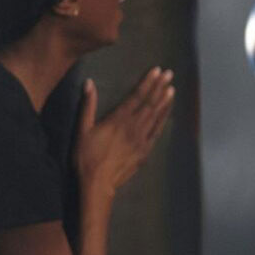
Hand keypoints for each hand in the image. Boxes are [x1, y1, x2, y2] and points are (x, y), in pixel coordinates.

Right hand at [74, 67, 174, 198]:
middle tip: (170, 73)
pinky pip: (158, 131)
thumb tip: (89, 83)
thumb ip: (88, 106)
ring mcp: (142, 139)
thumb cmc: (87, 157)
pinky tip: (168, 111)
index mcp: (118, 119)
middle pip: (150, 103)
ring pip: (156, 116)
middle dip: (160, 87)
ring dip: (165, 100)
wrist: (98, 183)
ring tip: (172, 88)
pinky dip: (164, 119)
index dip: (147, 82)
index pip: (137, 96)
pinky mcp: (146, 150)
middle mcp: (134, 127)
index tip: (156, 71)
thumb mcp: (82, 130)